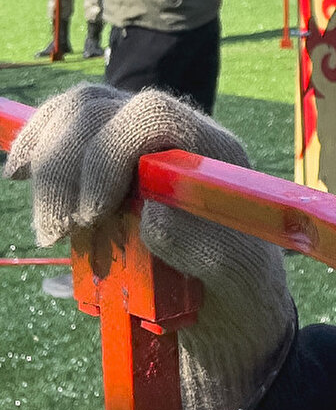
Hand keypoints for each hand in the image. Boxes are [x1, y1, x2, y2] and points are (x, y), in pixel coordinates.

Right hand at [5, 84, 293, 409]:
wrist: (226, 300)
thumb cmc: (239, 284)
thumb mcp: (237, 277)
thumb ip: (205, 246)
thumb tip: (157, 213)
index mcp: (213, 149)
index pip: (153, 113)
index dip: (108, 153)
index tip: (92, 214)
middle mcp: (173, 134)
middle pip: (101, 109)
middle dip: (64, 167)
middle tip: (56, 233)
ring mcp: (136, 140)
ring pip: (76, 114)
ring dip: (47, 163)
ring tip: (51, 227)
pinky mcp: (105, 157)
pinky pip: (62, 130)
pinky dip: (36, 148)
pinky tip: (20, 172)